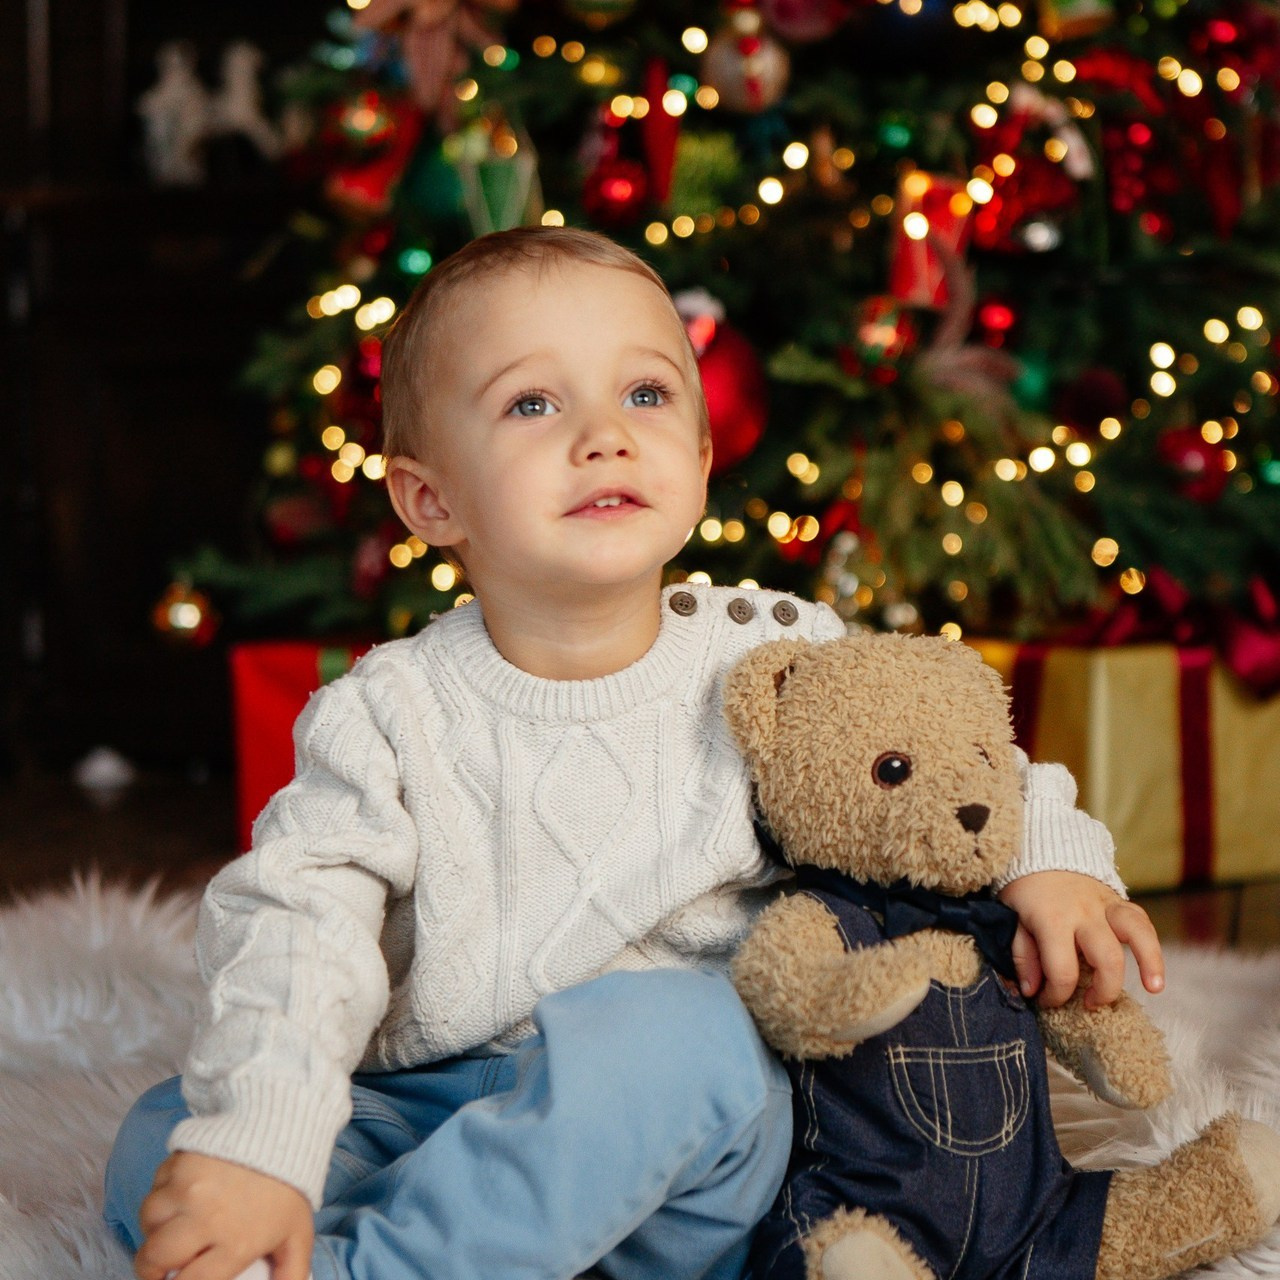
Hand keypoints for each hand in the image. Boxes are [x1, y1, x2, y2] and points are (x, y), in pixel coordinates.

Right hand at [135, 1151, 313, 1279]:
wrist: (282, 1129)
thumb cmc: (288, 1188)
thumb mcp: (296, 1236)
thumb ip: (291, 1275)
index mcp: (235, 1243)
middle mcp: (206, 1218)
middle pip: (153, 1257)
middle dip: (151, 1267)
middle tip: (161, 1265)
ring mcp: (189, 1188)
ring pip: (148, 1218)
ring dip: (156, 1226)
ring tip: (175, 1225)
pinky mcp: (180, 1161)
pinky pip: (155, 1186)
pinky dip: (162, 1193)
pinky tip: (183, 1193)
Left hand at [997, 871, 1163, 1009]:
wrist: (1040, 847)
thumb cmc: (1023, 890)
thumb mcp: (1010, 919)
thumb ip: (1021, 955)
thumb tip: (1030, 990)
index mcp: (1052, 919)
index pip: (1062, 971)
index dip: (1056, 995)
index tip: (1046, 1000)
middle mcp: (1084, 912)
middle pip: (1106, 958)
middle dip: (1102, 991)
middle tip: (1088, 1004)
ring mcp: (1105, 904)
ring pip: (1137, 933)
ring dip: (1149, 962)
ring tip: (1153, 988)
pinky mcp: (1118, 901)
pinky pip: (1141, 921)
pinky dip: (1151, 945)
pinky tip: (1154, 970)